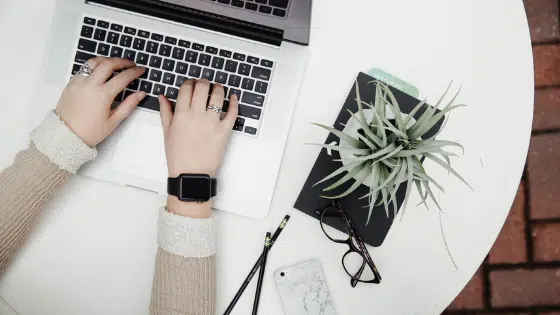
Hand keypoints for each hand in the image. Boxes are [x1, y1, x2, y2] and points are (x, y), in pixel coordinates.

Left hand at [55, 57, 146, 146]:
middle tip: (131, 64)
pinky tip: (100, 71)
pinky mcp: (71, 83)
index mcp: (103, 95)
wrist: (66, 135)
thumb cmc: (90, 131)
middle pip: (109, 63)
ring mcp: (79, 82)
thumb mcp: (113, 121)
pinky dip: (94, 66)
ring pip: (94, 62)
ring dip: (107, 60)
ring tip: (115, 63)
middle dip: (122, 61)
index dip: (134, 72)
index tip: (140, 70)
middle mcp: (90, 84)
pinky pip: (84, 68)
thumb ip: (129, 105)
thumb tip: (140, 94)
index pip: (123, 77)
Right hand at [159, 79, 238, 217]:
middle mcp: (197, 115)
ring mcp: (212, 123)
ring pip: (218, 96)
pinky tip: (233, 98)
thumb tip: (163, 96)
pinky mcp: (224, 131)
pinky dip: (234, 102)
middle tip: (205, 83)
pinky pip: (232, 112)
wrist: (191, 174)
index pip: (186, 88)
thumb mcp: (167, 132)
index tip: (191, 84)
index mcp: (181, 115)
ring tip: (218, 88)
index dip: (189, 82)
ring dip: (219, 88)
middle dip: (203, 82)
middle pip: (202, 87)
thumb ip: (165, 112)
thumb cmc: (178, 156)